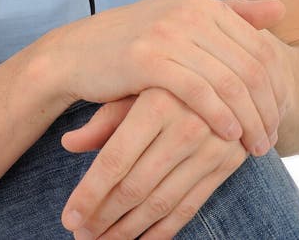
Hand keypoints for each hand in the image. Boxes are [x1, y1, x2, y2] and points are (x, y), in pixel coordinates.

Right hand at [49, 0, 288, 154]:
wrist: (77, 53)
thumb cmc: (134, 42)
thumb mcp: (183, 20)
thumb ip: (231, 14)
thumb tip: (280, 8)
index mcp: (202, 2)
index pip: (258, 46)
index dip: (275, 85)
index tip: (278, 115)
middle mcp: (189, 12)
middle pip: (249, 65)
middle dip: (266, 107)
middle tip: (272, 137)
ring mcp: (167, 33)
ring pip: (228, 81)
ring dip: (248, 118)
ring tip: (256, 145)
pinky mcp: (148, 58)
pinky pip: (198, 92)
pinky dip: (220, 116)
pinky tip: (229, 136)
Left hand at [60, 88, 248, 238]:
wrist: (230, 74)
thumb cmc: (168, 81)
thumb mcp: (136, 88)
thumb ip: (104, 119)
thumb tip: (68, 143)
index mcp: (157, 103)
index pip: (116, 159)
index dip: (90, 192)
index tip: (68, 217)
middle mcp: (186, 127)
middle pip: (136, 186)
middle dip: (104, 217)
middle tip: (80, 235)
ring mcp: (210, 149)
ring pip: (161, 203)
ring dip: (128, 230)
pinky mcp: (226, 165)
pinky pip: (189, 207)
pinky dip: (163, 231)